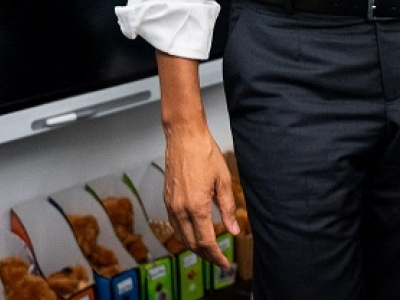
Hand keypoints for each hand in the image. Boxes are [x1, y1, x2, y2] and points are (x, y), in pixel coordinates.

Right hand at [163, 122, 239, 271]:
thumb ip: (228, 208)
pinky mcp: (166, 199)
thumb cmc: (204, 153)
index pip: (206, 241)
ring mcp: (171, 205)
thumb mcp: (223, 181)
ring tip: (208, 250)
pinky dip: (184, 234)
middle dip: (206, 255)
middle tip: (218, 259)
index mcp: (196, 206)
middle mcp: (180, 209)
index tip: (225, 263)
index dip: (216, 256)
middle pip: (192, 243)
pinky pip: (174, 225)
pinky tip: (193, 233)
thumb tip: (233, 230)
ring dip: (194, 246)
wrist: (184, 136)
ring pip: (181, 236)